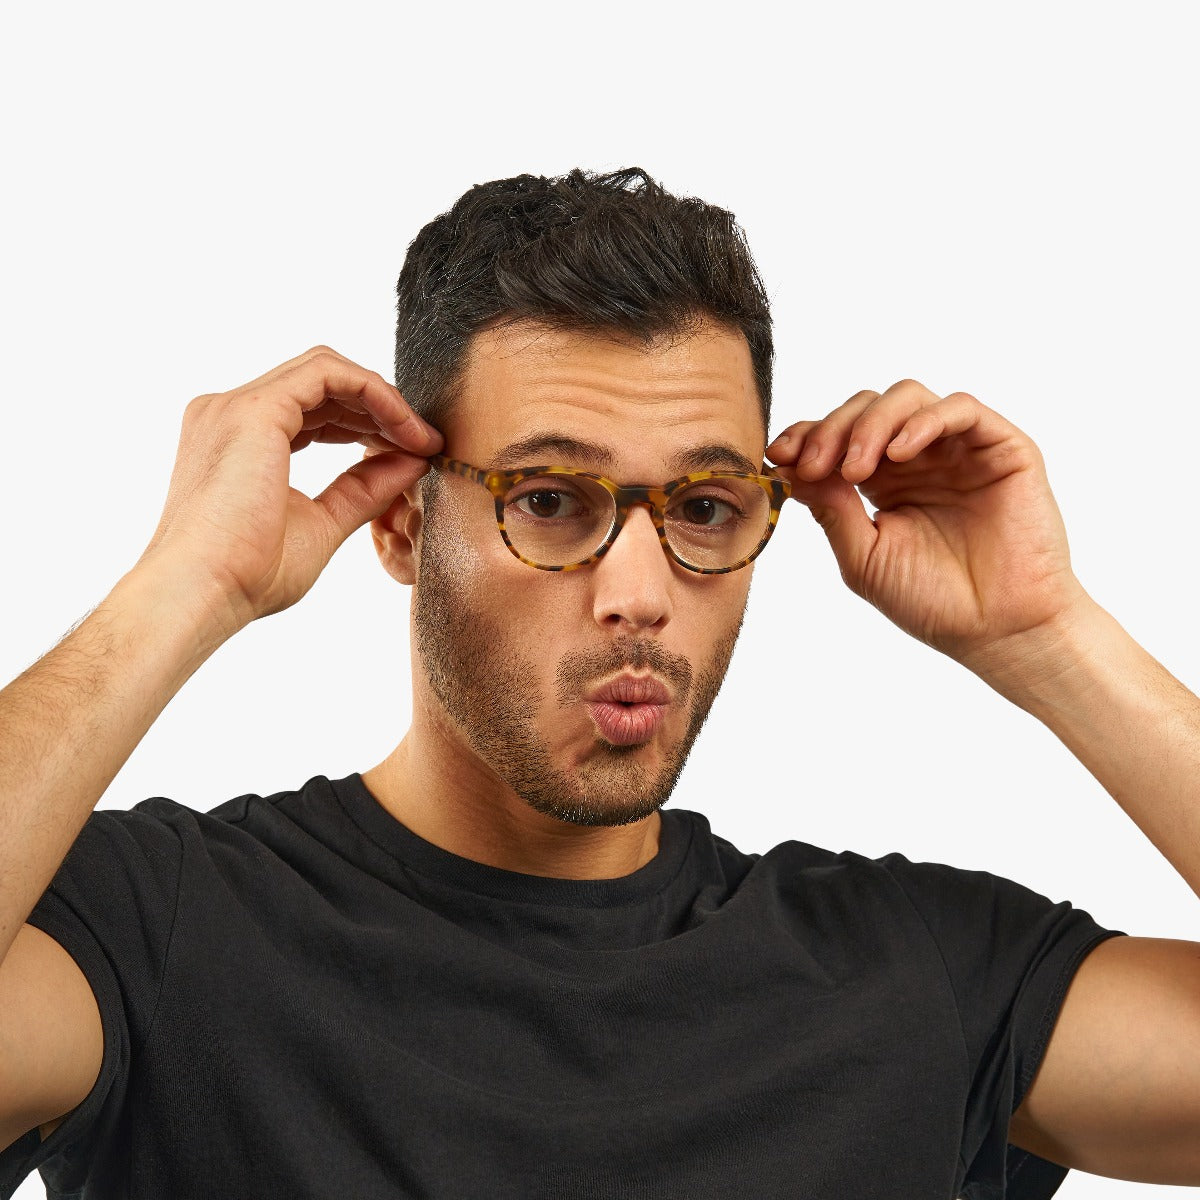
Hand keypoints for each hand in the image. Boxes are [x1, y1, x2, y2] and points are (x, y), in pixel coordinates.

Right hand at [135, 345, 442, 637]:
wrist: (201, 594)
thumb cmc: (248, 576)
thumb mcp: (322, 524)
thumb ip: (365, 489)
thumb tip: (412, 463)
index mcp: (239, 438)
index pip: (313, 408)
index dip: (367, 424)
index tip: (412, 453)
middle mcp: (231, 412)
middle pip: (322, 384)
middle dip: (380, 409)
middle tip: (426, 443)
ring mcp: (237, 406)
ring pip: (326, 370)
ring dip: (382, 400)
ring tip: (421, 438)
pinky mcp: (254, 409)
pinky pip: (328, 374)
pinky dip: (373, 393)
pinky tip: (405, 429)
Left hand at [765, 379, 1089, 677]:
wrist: (999, 630)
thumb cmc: (933, 601)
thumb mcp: (863, 557)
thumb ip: (829, 510)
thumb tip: (788, 468)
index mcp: (883, 482)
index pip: (838, 437)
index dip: (806, 436)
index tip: (777, 457)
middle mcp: (919, 458)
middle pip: (865, 408)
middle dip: (831, 431)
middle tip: (813, 466)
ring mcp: (958, 449)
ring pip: (906, 398)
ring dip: (869, 424)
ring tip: (854, 470)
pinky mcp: (1000, 448)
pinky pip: (959, 408)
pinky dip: (922, 421)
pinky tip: (898, 453)